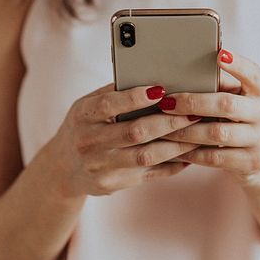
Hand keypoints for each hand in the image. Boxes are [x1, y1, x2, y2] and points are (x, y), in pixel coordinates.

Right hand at [47, 83, 202, 196]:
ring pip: (146, 156)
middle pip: (134, 132)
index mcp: (82, 116)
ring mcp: (100, 166)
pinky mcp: (113, 184)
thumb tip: (152, 75)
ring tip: (198, 132)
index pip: (109, 105)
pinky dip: (172, 165)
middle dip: (168, 121)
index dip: (135, 97)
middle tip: (194, 112)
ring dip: (176, 145)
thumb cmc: (83, 127)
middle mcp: (89, 142)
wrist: (62, 169)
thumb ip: (114, 94)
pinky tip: (189, 154)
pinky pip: (149, 174)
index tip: (161, 89)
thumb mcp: (87, 106)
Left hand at [158, 49, 259, 186]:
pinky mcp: (254, 163)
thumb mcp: (240, 99)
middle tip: (167, 102)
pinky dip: (192, 152)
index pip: (253, 73)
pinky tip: (176, 148)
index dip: (238, 64)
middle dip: (193, 103)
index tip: (219, 54)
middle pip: (227, 105)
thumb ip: (221, 86)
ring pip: (217, 134)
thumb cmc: (241, 119)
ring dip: (185, 130)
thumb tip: (184, 72)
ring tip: (163, 127)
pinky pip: (215, 157)